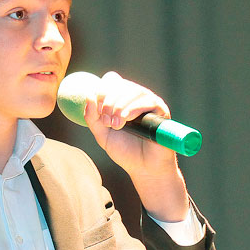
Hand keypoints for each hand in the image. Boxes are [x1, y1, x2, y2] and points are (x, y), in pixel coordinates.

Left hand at [83, 71, 188, 221]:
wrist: (144, 169)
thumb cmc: (125, 151)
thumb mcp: (102, 134)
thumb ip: (93, 117)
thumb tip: (88, 95)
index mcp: (122, 99)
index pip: (111, 80)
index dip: (102, 91)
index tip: (97, 111)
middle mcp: (136, 97)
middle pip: (120, 84)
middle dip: (108, 102)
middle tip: (106, 122)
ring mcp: (149, 102)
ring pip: (133, 91)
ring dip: (119, 106)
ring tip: (115, 125)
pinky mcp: (161, 110)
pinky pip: (147, 101)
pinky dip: (132, 109)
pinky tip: (125, 122)